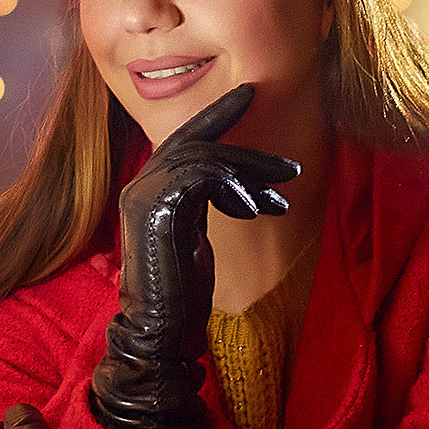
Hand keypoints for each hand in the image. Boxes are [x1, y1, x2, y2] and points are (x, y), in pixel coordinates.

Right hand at [90, 84, 299, 428]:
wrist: (159, 333)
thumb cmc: (181, 292)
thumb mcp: (197, 236)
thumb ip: (206, 203)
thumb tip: (241, 185)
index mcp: (148, 188)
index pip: (185, 140)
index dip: (218, 115)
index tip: (250, 95)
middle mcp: (140, 184)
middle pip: (197, 142)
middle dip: (245, 142)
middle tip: (289, 160)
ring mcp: (144, 195)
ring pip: (204, 156)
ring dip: (251, 170)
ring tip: (285, 192)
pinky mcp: (157, 210)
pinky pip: (201, 176)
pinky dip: (234, 188)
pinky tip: (257, 210)